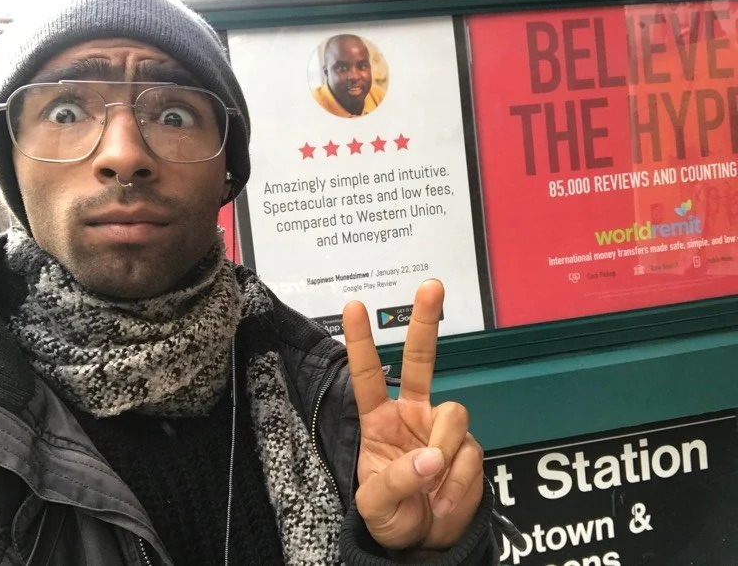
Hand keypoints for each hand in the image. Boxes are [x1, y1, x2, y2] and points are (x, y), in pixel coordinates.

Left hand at [342, 279, 483, 551]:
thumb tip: (432, 457)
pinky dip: (460, 480)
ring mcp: (442, 429)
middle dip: (425, 321)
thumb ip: (398, 480)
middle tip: (431, 286)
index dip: (361, 342)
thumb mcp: (377, 507)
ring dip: (445, 451)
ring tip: (434, 487)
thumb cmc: (392, 517)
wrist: (427, 544)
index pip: (367, 376)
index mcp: (379, 421)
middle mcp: (413, 414)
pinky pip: (471, 452)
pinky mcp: (469, 447)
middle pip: (421, 360)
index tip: (355, 306)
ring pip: (454, 414)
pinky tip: (448, 496)